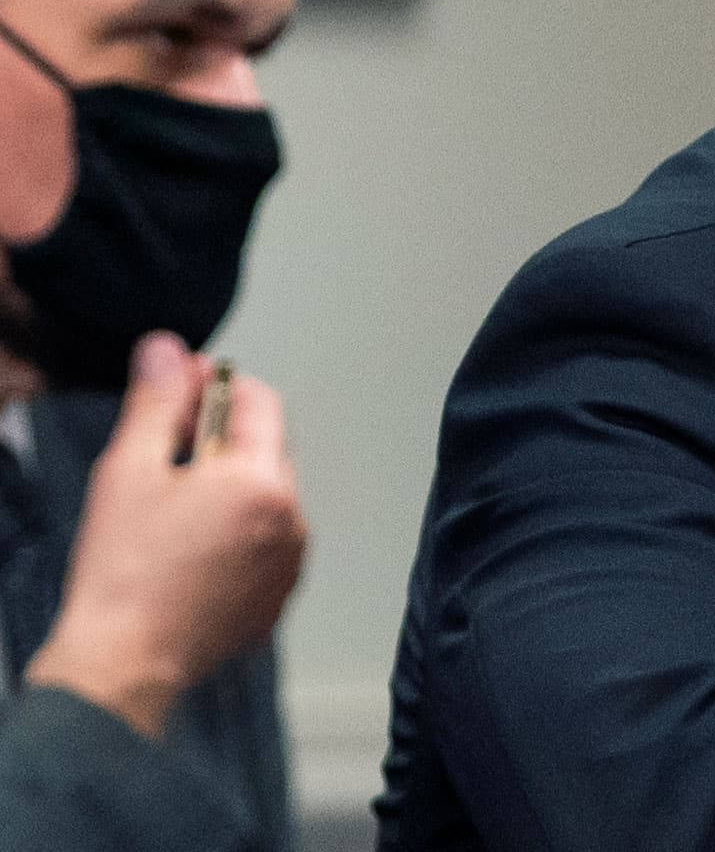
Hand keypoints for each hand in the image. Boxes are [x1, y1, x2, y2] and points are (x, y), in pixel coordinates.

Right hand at [23, 333, 307, 738]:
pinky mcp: (277, 597)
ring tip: (171, 503)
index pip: (261, 402)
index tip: (181, 383)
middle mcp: (292, 520)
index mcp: (262, 482)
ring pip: (266, 497)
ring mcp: (290, 563)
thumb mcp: (129, 471)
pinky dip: (235, 530)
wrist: (123, 663)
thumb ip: (156, 402)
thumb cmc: (123, 573)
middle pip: (265, 449)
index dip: (218, 384)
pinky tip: (187, 544)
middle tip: (166, 442)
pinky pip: (265, 543)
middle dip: (221, 435)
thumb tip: (166, 350)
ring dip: (228, 485)